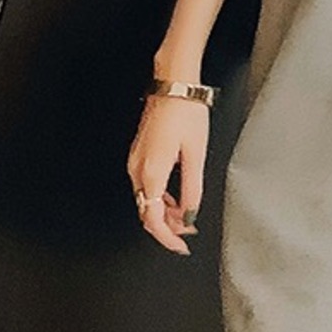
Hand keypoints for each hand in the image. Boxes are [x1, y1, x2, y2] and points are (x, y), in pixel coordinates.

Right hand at [126, 96, 207, 254]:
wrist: (173, 84)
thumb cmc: (186, 113)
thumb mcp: (196, 154)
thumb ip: (192, 188)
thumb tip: (190, 214)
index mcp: (151, 172)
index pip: (153, 218)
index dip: (167, 237)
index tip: (181, 246)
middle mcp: (137, 169)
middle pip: (147, 211)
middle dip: (167, 226)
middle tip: (189, 233)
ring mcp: (135, 160)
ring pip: (146, 199)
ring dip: (165, 213)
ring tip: (187, 217)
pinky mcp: (139, 153)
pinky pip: (146, 185)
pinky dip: (161, 197)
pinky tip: (177, 199)